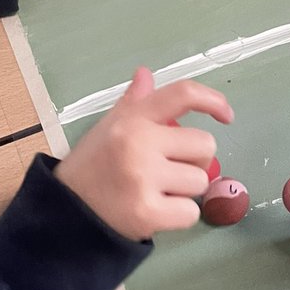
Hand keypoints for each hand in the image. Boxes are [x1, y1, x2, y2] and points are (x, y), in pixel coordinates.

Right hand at [54, 68, 233, 240]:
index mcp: (132, 119)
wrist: (63, 214)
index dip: (213, 101)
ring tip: (157, 193)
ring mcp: (143, 178)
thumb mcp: (106, 128)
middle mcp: (139, 143)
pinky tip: (155, 212)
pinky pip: (191, 212)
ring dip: (185, 191)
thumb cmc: (92, 168)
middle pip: (205, 145)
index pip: (183, 95)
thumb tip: (146, 73)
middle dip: (194, 160)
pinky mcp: (147, 213)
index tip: (226, 116)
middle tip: (168, 171)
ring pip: (200, 181)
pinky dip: (179, 216)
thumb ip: (132, 104)